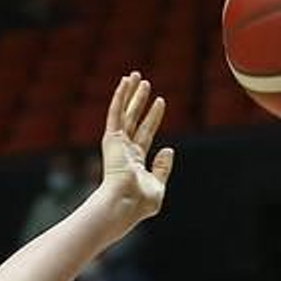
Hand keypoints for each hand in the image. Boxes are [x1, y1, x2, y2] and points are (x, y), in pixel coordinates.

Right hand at [98, 71, 173, 222]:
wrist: (123, 205)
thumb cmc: (139, 203)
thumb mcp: (158, 185)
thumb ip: (163, 168)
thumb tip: (168, 149)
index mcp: (134, 162)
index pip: (145, 133)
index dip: (153, 117)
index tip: (160, 101)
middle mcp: (124, 151)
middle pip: (133, 119)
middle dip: (139, 101)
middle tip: (143, 83)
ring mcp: (117, 145)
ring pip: (124, 113)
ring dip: (129, 94)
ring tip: (135, 76)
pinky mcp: (111, 140)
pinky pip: (115, 114)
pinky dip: (119, 98)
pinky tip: (124, 82)